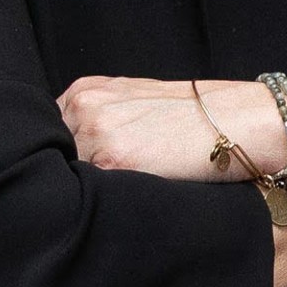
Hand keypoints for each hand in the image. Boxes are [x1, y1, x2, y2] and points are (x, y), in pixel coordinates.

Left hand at [58, 75, 277, 182]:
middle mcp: (84, 106)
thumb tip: (73, 150)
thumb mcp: (135, 101)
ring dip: (86, 186)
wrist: (233, 119)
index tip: (84, 167)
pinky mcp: (113, 159)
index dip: (67, 154)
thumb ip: (99, 118)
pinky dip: (104, 196)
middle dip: (73, 170)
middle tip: (107, 179)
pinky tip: (131, 189)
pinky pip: (91, 189)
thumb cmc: (191, 115)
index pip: (53, 133)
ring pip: (70, 174)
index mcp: (87, 90)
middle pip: (55, 154)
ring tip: (123, 184)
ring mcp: (95, 132)